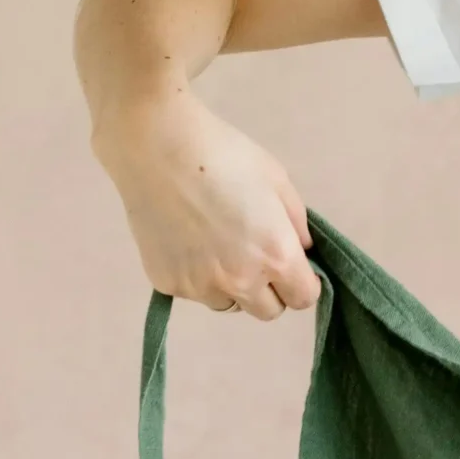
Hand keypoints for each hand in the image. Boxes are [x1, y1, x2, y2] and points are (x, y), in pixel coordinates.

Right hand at [93, 91, 321, 319]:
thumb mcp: (277, 180)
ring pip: (228, 303)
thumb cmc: (224, 154)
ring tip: (215, 243)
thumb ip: (297, 223)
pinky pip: (193, 291)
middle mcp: (241, 281)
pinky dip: (196, 276)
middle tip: (254, 254)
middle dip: (269, 289)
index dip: (301, 282)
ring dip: (231, 286)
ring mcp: (200, 287)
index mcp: (276, 256)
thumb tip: (301, 251)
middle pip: (268, 311)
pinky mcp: (167, 284)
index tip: (292, 266)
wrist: (156, 147)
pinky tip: (186, 239)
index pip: (303, 298)